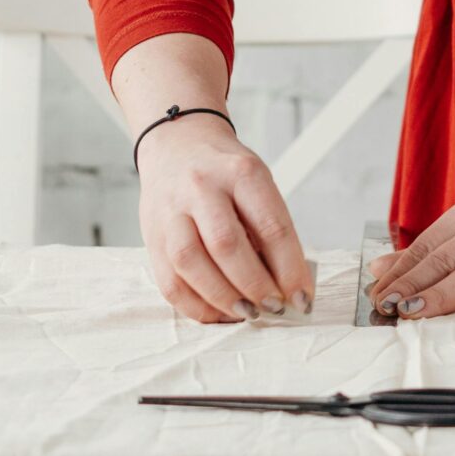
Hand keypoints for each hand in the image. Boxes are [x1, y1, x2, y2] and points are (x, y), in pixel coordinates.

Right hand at [136, 113, 310, 324]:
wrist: (177, 142)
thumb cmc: (225, 170)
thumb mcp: (256, 181)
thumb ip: (269, 228)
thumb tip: (287, 285)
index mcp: (240, 171)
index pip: (270, 225)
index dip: (290, 269)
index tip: (302, 298)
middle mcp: (201, 187)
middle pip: (227, 244)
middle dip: (255, 286)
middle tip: (274, 308)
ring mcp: (171, 211)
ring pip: (191, 263)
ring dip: (223, 298)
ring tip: (246, 312)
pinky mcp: (151, 236)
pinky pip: (169, 282)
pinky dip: (195, 305)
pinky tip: (217, 311)